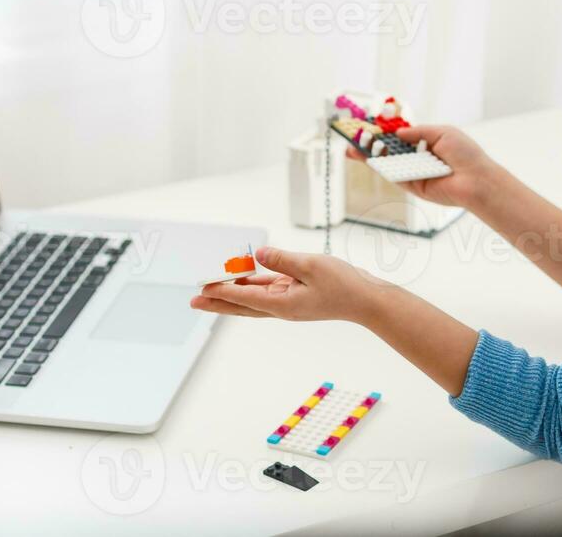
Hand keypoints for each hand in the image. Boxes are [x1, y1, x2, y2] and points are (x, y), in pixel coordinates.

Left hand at [190, 246, 384, 322]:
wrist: (366, 301)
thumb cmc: (343, 284)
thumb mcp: (310, 266)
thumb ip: (282, 259)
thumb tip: (257, 254)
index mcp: (283, 304)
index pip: (245, 297)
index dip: (223, 290)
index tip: (203, 287)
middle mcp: (282, 307)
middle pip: (242, 306)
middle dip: (218, 302)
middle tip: (194, 301)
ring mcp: (289, 303)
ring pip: (253, 300)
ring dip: (232, 294)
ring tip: (211, 290)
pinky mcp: (296, 297)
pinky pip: (268, 292)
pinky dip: (253, 286)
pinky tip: (244, 279)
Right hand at [346, 124, 498, 207]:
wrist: (476, 180)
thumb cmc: (466, 154)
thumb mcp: (443, 133)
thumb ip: (418, 132)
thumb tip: (398, 133)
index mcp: (427, 143)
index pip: (401, 137)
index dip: (384, 132)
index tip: (368, 127)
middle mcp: (419, 158)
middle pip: (390, 151)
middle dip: (371, 145)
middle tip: (352, 139)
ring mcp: (414, 173)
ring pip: (387, 164)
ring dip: (369, 157)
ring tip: (351, 149)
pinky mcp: (413, 187)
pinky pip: (393, 176)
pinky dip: (380, 168)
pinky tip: (367, 159)